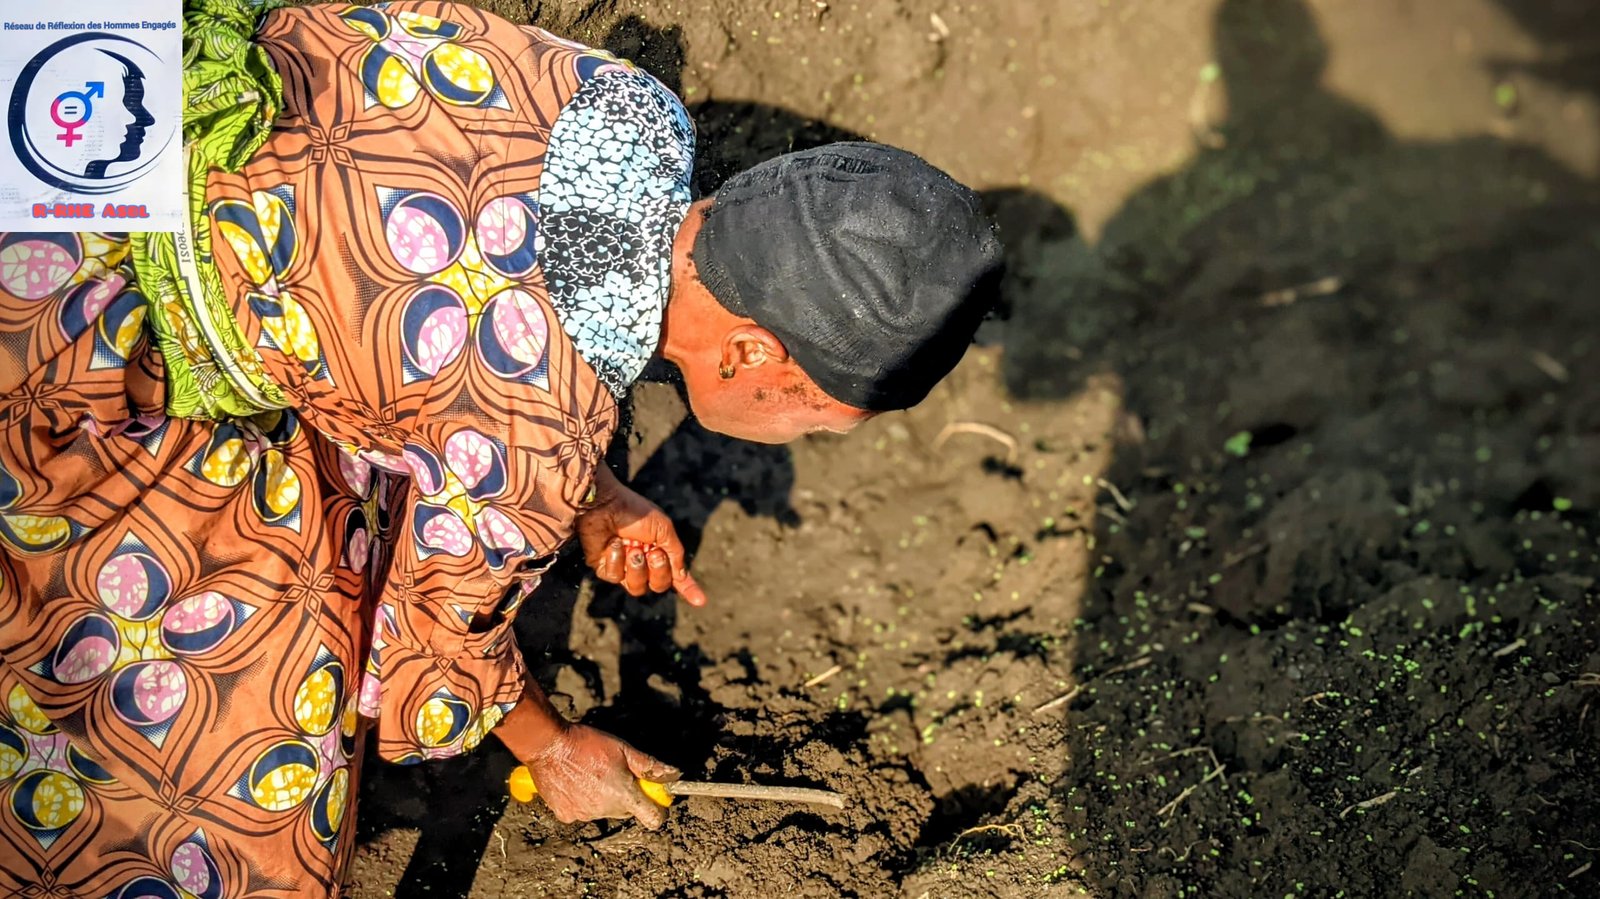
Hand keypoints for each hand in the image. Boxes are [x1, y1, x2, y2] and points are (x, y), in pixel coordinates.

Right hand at [523, 723, 679, 828]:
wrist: (548, 746)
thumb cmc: (587, 744)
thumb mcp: (623, 749)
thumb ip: (649, 766)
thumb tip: (674, 774)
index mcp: (623, 796)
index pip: (653, 818)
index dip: (658, 809)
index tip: (655, 799)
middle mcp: (605, 810)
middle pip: (627, 811)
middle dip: (627, 796)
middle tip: (615, 774)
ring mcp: (584, 815)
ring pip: (604, 810)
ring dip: (603, 798)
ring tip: (591, 774)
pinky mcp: (566, 815)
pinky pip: (582, 811)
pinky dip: (582, 800)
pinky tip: (575, 782)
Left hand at [576, 468, 707, 606]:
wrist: (604, 503)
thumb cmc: (635, 512)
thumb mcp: (664, 528)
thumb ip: (675, 553)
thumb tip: (681, 575)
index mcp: (659, 550)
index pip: (676, 574)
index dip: (689, 588)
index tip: (700, 601)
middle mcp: (643, 562)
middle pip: (658, 585)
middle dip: (659, 571)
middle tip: (653, 553)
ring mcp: (623, 566)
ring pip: (637, 588)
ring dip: (637, 569)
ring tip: (632, 549)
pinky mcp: (604, 567)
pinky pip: (615, 577)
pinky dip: (617, 560)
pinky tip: (613, 543)